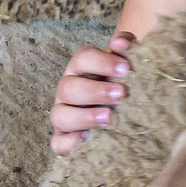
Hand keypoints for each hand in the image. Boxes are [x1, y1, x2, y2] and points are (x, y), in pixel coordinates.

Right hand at [48, 31, 133, 155]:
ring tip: (109, 118)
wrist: (122, 100)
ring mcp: (64, 113)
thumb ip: (127, 47)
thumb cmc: (123, 78)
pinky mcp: (65, 137)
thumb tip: (121, 43)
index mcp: (82, 67)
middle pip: (69, 88)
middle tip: (122, 94)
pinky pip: (58, 143)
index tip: (126, 68)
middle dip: (95, 91)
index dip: (103, 62)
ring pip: (59, 116)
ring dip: (84, 117)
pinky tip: (86, 140)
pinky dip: (68, 144)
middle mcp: (68, 88)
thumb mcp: (126, 61)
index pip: (84, 58)